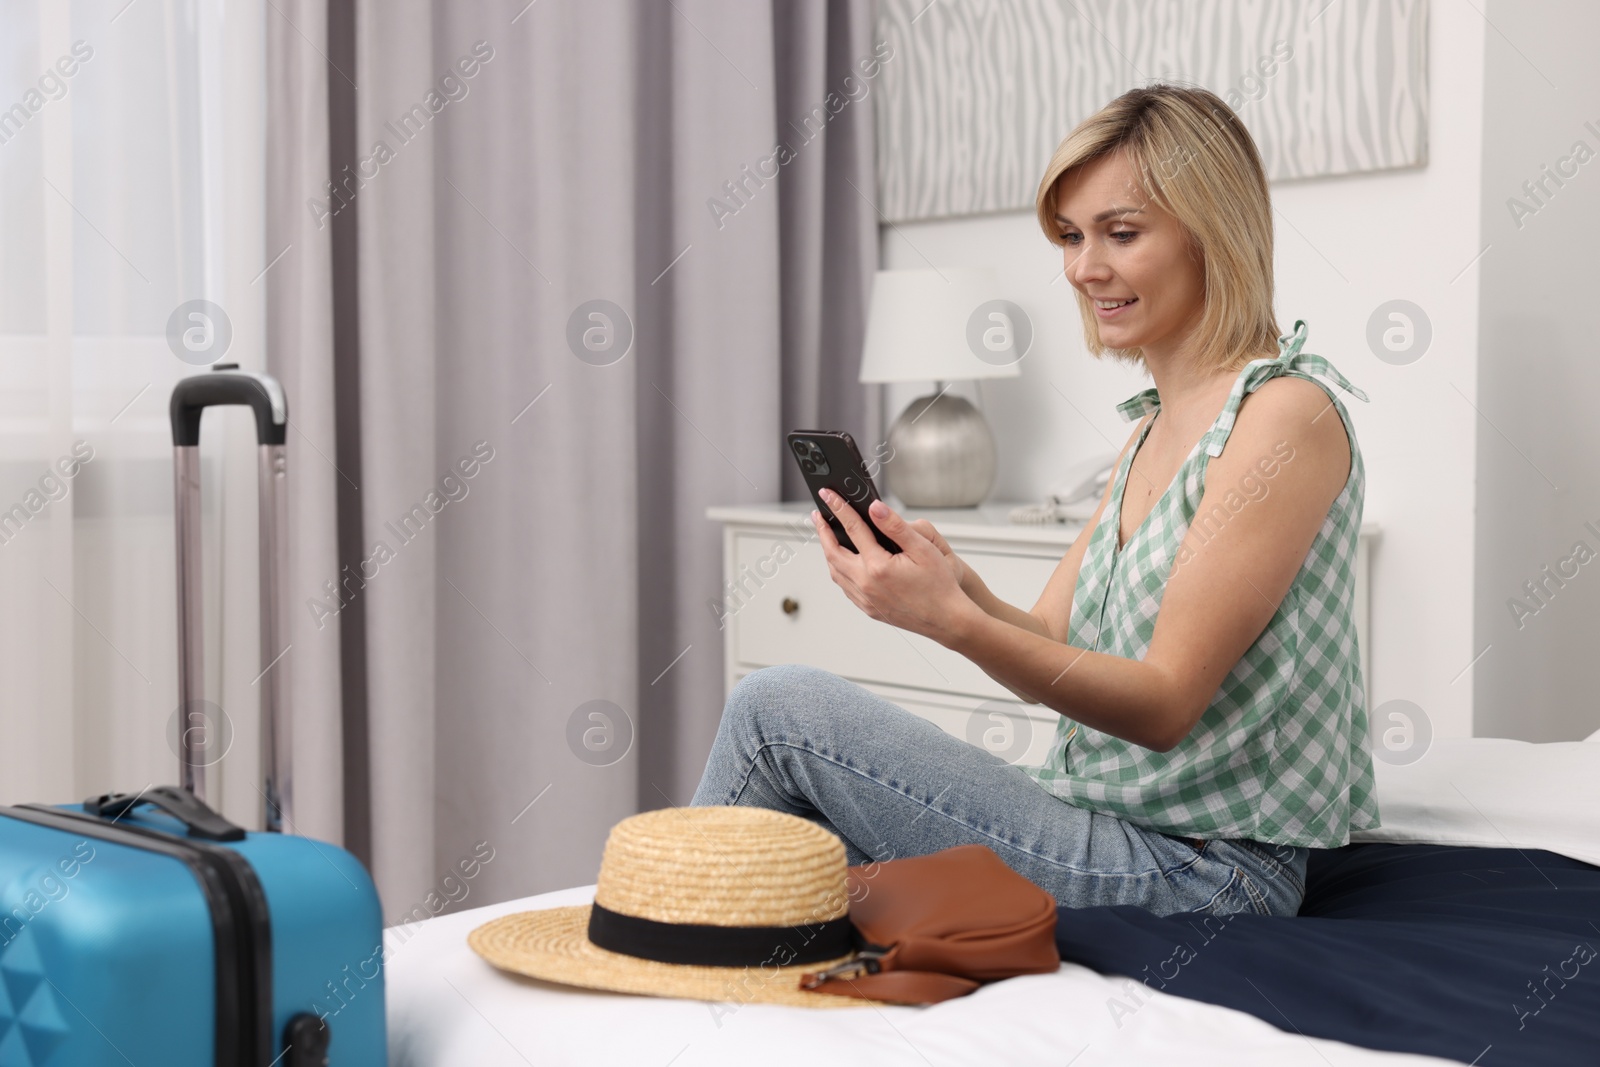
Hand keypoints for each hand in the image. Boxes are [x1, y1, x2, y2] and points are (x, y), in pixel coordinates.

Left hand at [810, 489, 974, 644]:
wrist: (947, 620)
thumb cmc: (939, 585)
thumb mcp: (922, 549)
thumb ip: (895, 526)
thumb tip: (875, 507)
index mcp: (878, 567)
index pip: (853, 529)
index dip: (839, 508)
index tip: (827, 494)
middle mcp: (866, 584)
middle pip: (833, 553)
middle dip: (823, 531)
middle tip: (818, 515)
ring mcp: (865, 599)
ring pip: (836, 572)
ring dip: (829, 552)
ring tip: (827, 536)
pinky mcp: (868, 608)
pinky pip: (845, 587)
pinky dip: (839, 570)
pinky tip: (844, 562)